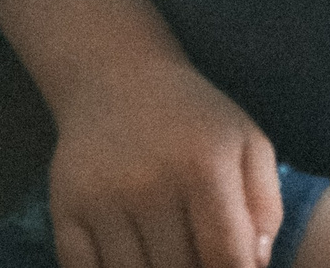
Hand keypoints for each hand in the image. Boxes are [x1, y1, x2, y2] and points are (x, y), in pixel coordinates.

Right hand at [0, 0, 280, 267]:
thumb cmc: (196, 119)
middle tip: (201, 258)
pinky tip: (135, 260)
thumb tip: (257, 265)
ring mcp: (102, 201)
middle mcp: (150, 185)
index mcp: (205, 167)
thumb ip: (265, 205)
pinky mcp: (65, 211)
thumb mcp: (248, 143)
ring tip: (171, 256)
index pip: (226, 255)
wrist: (118, 81)